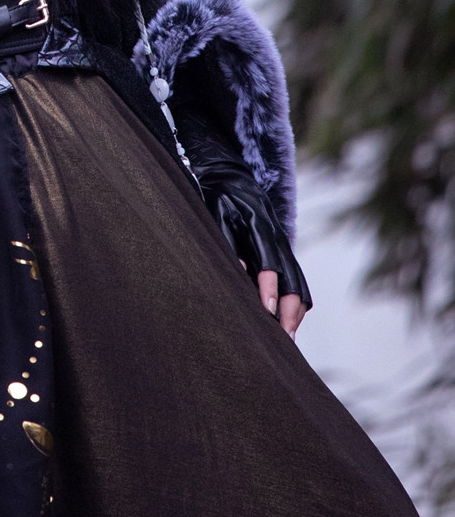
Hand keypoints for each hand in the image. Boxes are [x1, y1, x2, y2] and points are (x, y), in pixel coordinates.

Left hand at [203, 176, 312, 340]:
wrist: (231, 175)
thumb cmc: (218, 196)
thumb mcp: (216, 214)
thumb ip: (227, 244)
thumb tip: (239, 272)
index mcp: (259, 227)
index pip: (269, 263)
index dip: (269, 287)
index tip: (267, 311)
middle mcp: (278, 239)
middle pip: (294, 281)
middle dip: (290, 312)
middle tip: (284, 340)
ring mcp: (284, 247)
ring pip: (300, 286)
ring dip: (296, 313)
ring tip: (288, 340)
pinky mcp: (284, 253)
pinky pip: (298, 283)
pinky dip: (297, 305)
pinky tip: (288, 324)